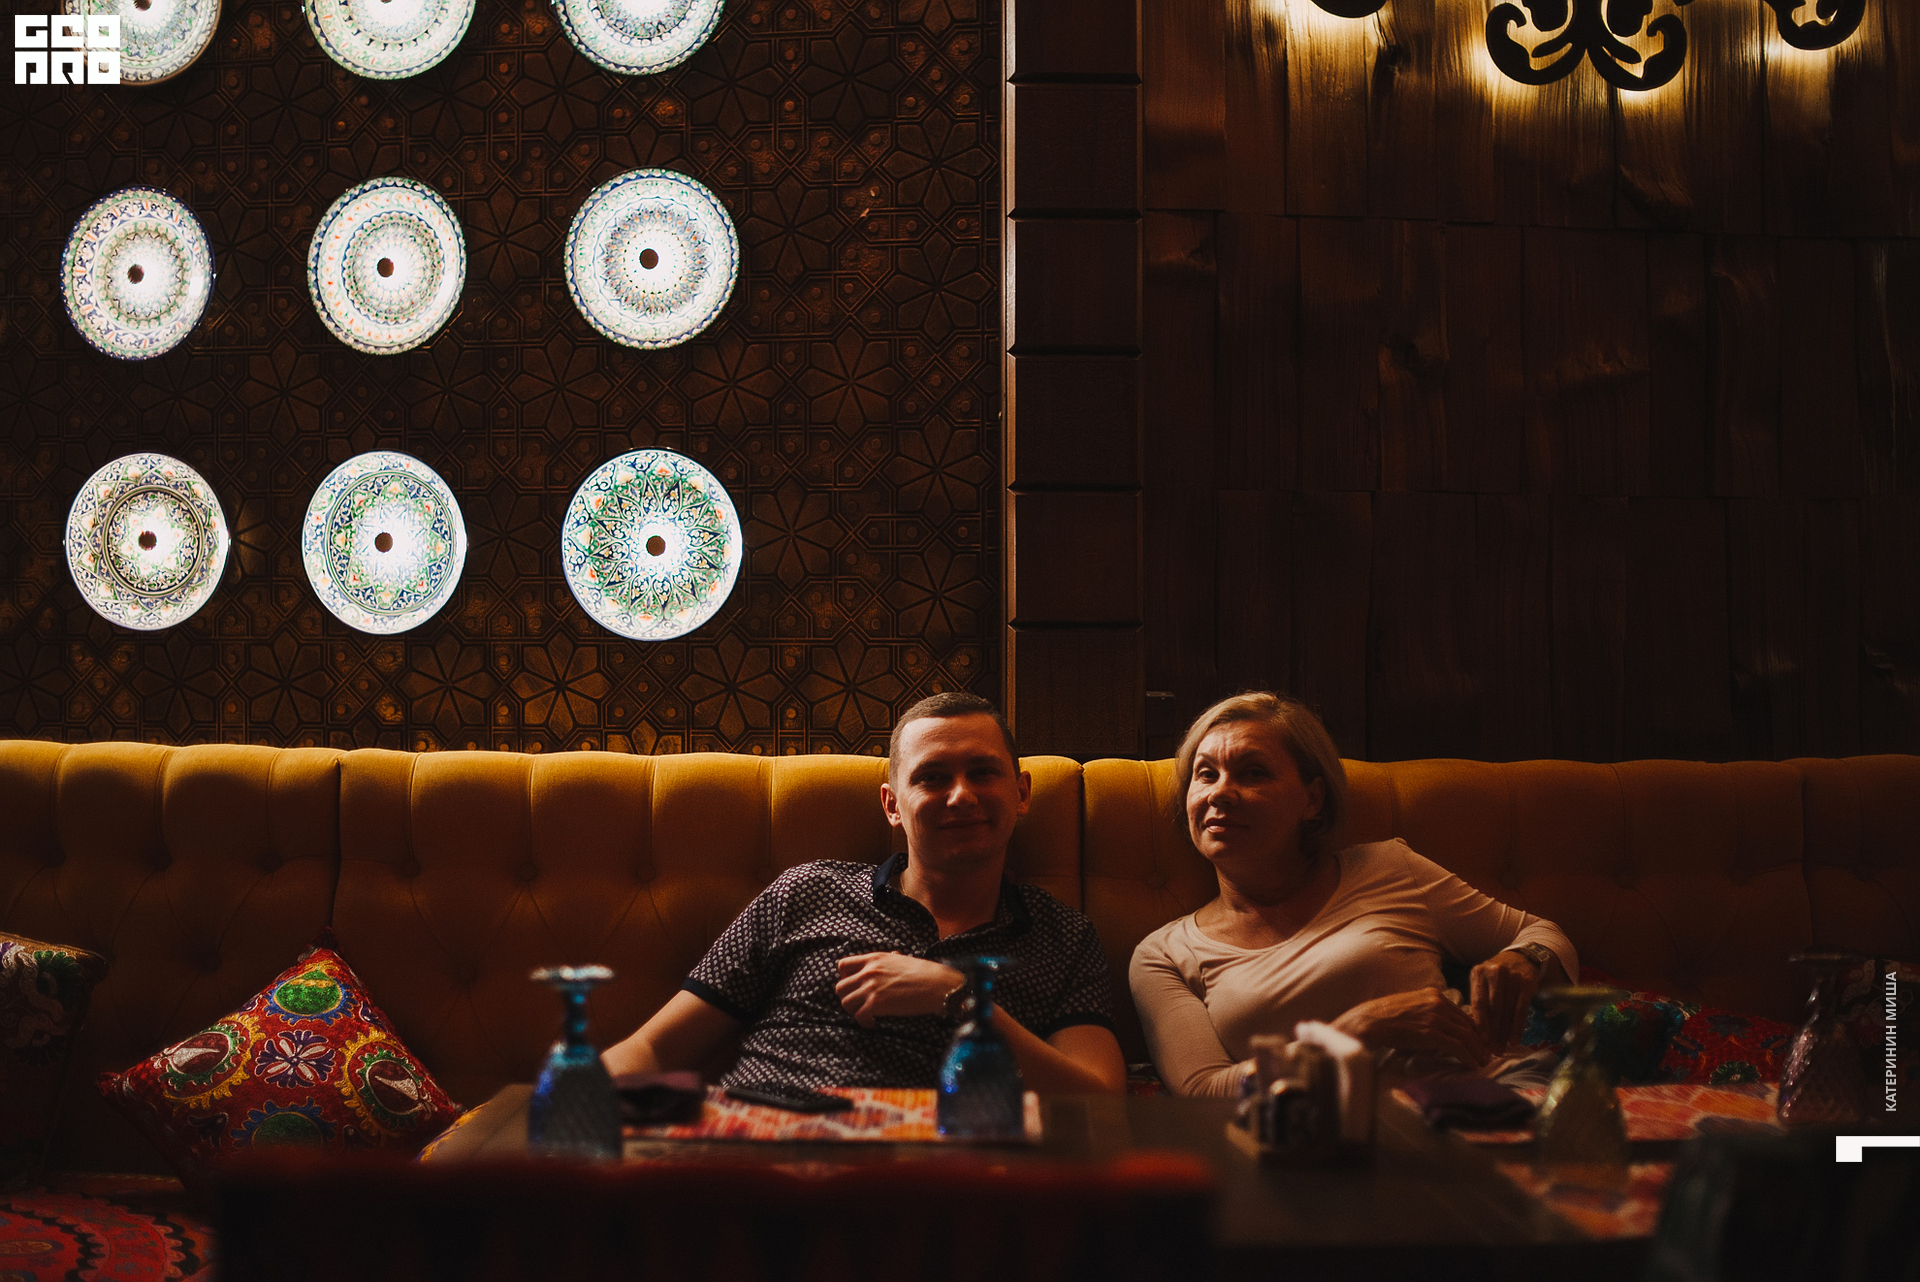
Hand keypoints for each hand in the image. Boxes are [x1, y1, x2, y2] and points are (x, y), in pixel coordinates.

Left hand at [834, 952, 963, 1027]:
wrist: (937, 985)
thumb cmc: (924, 973)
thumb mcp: (901, 960)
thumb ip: (887, 960)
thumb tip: (888, 959)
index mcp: (874, 959)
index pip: (842, 966)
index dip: (845, 978)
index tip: (854, 986)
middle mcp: (868, 972)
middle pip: (840, 988)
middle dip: (849, 997)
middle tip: (860, 1004)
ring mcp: (871, 988)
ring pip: (846, 1003)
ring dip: (855, 1011)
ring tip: (867, 1015)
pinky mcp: (876, 1004)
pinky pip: (858, 1016)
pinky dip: (864, 1022)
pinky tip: (874, 1023)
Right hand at [1330, 987, 1490, 1066]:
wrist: (1368, 1022)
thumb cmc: (1383, 1019)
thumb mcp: (1409, 1009)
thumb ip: (1426, 1015)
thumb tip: (1439, 1033)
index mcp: (1433, 995)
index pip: (1462, 1013)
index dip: (1473, 1030)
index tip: (1479, 1042)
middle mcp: (1438, 1002)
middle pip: (1469, 1024)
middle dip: (1480, 1041)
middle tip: (1487, 1054)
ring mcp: (1436, 1017)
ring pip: (1468, 1036)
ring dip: (1478, 1051)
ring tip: (1484, 1062)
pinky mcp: (1432, 1033)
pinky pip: (1458, 1047)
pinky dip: (1469, 1058)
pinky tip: (1473, 1066)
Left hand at [1470, 949, 1544, 1052]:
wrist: (1522, 957)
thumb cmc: (1497, 976)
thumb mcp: (1483, 981)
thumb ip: (1478, 1000)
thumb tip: (1472, 1031)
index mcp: (1478, 973)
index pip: (1478, 1002)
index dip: (1479, 1023)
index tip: (1479, 1041)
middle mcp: (1494, 973)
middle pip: (1493, 1009)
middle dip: (1492, 1032)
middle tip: (1491, 1051)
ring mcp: (1512, 977)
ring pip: (1507, 1011)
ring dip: (1504, 1033)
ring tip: (1501, 1049)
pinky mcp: (1527, 984)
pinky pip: (1521, 1010)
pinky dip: (1517, 1027)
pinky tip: (1514, 1040)